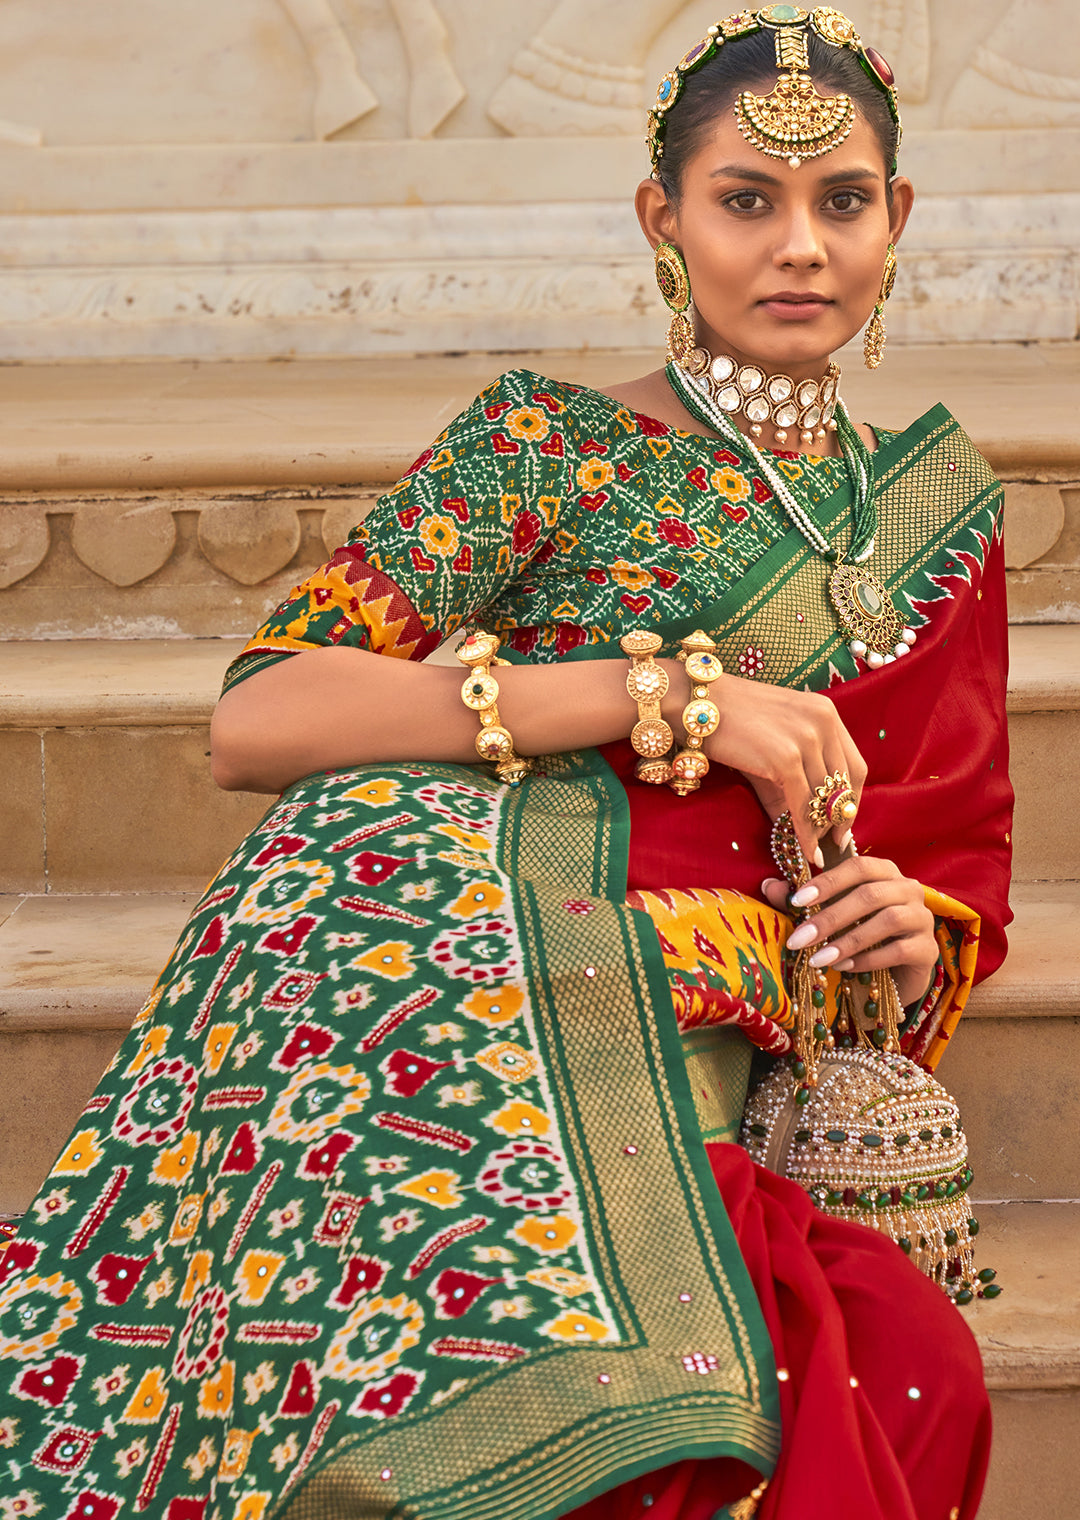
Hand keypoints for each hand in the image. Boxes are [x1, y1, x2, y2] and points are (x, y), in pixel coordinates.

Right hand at [690, 673, 866, 863]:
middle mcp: (823, 722)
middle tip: (833, 843)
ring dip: (821, 829)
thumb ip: (794, 782)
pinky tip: (805, 849)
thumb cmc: (732, 723)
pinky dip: (806, 832)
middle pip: (845, 784)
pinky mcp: (785, 758)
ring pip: (824, 797)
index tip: (845, 823)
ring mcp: (806, 739)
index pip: (855, 765)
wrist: (699, 706)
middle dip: (840, 818)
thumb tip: (807, 827)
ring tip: (816, 850)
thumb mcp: (774, 746)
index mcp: (826, 714)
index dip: (853, 800)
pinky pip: (802, 804)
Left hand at [760, 855, 937, 1008]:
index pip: (857, 867)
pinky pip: (900, 950)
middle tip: (798, 940)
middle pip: (869, 895)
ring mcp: (923, 918)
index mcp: (884, 872)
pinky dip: (869, 959)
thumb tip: (767, 885)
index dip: (827, 882)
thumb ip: (802, 901)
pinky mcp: (928, 950)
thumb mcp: (829, 915)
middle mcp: (908, 889)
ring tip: (818, 958)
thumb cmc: (859, 934)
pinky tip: (845, 967)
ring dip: (848, 940)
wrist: (895, 973)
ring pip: (888, 921)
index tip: (796, 901)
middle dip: (829, 918)